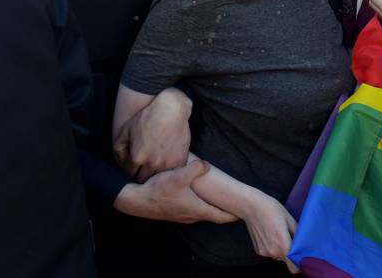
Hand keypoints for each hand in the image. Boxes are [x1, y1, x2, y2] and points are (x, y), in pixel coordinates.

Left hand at [114, 87, 191, 181]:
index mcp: (137, 157)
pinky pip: (172, 173)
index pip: (130, 174)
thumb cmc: (147, 118)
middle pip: (143, 179)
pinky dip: (169, 170)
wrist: (171, 110)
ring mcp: (167, 164)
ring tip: (155, 164)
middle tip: (144, 166)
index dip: (131, 169)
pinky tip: (167, 160)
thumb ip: (119, 150)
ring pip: (158, 178)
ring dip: (155, 173)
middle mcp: (152, 164)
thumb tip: (119, 164)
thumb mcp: (126, 130)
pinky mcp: (180, 161)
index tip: (134, 165)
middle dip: (142, 173)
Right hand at [114, 160, 236, 223]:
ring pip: (203, 213)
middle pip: (214, 215)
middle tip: (237, 205)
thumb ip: (196, 168)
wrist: (137, 200)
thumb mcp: (179, 175)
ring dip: (212, 208)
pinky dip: (201, 205)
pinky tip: (198, 195)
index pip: (221, 216)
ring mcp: (183, 215)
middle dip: (225, 211)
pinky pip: (193, 210)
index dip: (233, 215)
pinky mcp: (175, 212)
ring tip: (220, 200)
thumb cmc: (159, 190)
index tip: (245, 213)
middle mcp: (192, 216)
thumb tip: (207, 164)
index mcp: (197, 209)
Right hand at [239, 189, 299, 272]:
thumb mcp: (290, 219)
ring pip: (279, 257)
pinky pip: (270, 253)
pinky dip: (273, 247)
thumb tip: (305, 244)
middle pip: (287, 261)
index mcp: (283, 245)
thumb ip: (298, 235)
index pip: (294, 267)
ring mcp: (264, 252)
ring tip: (279, 233)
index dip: (300, 264)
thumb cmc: (272, 209)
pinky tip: (271, 234)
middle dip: (291, 253)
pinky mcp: (258, 250)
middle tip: (290, 238)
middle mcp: (273, 252)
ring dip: (282, 249)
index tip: (302, 255)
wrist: (252, 206)